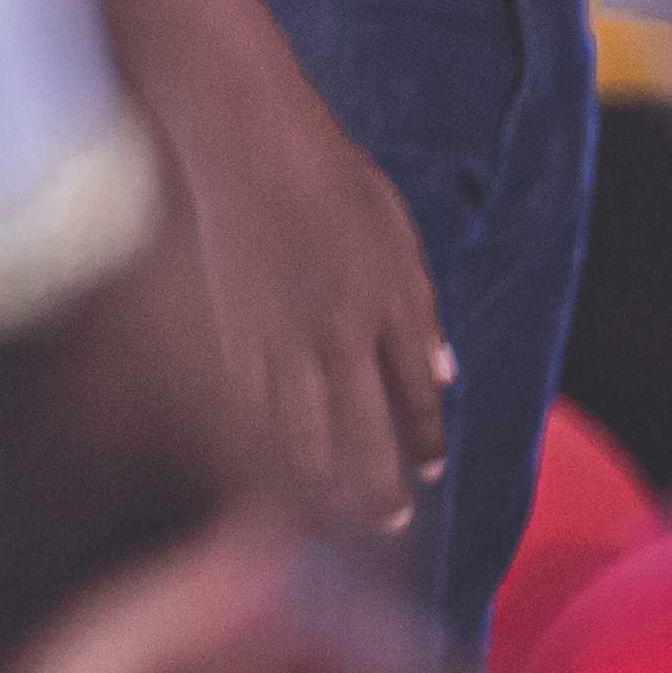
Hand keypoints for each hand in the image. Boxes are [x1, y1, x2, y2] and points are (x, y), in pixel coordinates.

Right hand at [174, 87, 444, 537]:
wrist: (247, 148)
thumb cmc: (333, 184)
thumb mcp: (401, 242)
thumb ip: (420, 315)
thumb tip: (442, 376)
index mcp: (380, 317)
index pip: (412, 404)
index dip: (425, 446)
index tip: (431, 476)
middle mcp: (329, 342)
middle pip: (354, 441)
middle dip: (375, 491)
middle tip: (386, 524)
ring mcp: (274, 342)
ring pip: (296, 435)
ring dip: (318, 481)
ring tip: (330, 509)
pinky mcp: (228, 332)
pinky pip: (251, 408)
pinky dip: (266, 443)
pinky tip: (271, 457)